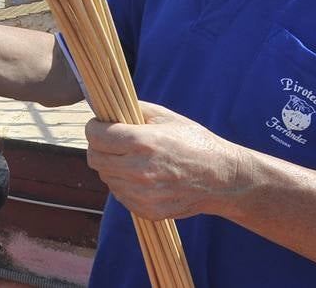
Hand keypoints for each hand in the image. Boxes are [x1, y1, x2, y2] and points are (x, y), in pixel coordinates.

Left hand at [85, 101, 249, 220]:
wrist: (221, 178)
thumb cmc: (194, 142)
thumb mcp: (166, 117)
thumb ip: (134, 108)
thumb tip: (107, 104)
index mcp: (143, 142)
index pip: (96, 137)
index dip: (93, 128)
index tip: (98, 125)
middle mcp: (139, 170)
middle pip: (95, 159)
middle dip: (99, 147)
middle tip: (111, 141)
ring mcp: (143, 194)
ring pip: (106, 178)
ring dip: (112, 166)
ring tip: (131, 158)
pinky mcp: (147, 211)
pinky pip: (120, 195)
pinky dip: (124, 184)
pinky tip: (141, 176)